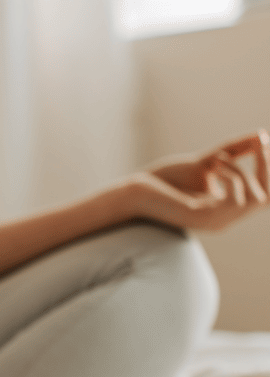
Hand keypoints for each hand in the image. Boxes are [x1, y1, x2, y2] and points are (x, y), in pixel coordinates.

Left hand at [123, 129, 268, 230]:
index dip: (269, 173)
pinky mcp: (200, 216)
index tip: (266, 147)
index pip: (263, 198)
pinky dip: (232, 177)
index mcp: (224, 211)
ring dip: (242, 171)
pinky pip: (235, 200)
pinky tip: (217, 165)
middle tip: (261, 146)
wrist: (136, 193)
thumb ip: (232, 156)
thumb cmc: (165, 181)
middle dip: (267, 169)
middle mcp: (222, 221)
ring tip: (220, 159)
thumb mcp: (206, 165)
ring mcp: (212, 221)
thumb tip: (260, 137)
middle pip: (266, 199)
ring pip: (255, 199)